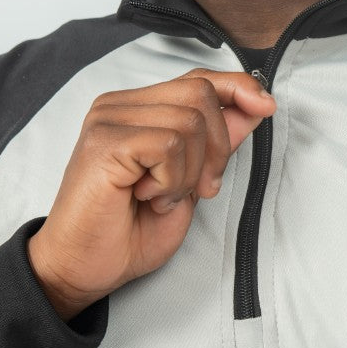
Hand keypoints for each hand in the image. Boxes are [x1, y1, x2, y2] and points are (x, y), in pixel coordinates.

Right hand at [27, 68, 275, 319]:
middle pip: (200, 93)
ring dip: (190, 172)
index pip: (196, 78)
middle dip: (217, 146)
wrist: (81, 269)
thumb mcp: (189, 184)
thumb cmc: (126, 233)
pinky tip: (147, 198)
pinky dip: (171, 180)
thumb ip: (216, 144)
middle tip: (199, 190)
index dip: (236, 87)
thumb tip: (254, 106)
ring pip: (189, 121)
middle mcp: (118, 106)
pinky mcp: (104, 142)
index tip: (265, 106)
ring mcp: (108, 120)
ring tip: (161, 198)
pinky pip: (169, 145)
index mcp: (135, 109)